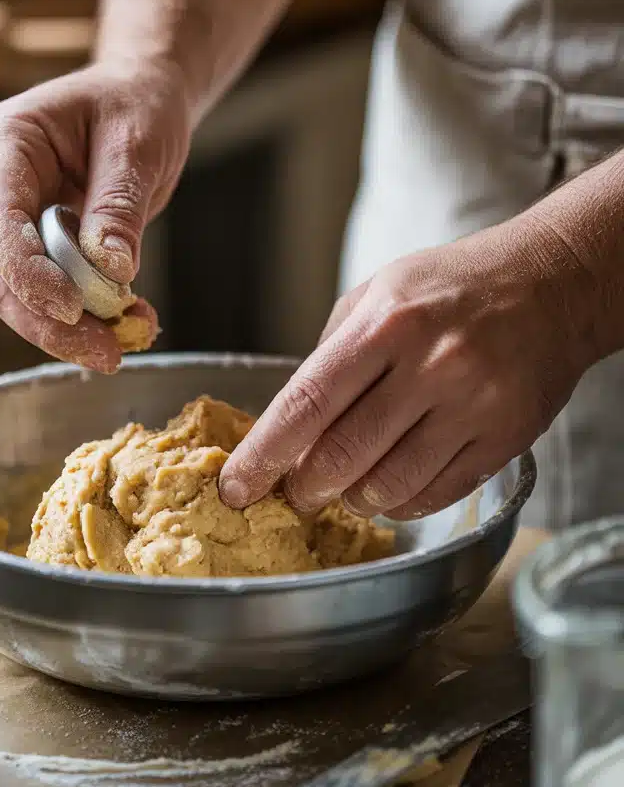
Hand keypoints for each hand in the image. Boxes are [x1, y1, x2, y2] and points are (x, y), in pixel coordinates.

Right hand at [0, 60, 189, 371]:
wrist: (141, 100)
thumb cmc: (136, 105)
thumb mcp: (138, 144)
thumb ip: (118, 206)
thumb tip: (110, 270)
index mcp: (8, 140)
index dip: (28, 273)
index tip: (72, 309)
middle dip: (47, 320)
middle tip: (105, 352)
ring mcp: (9, 218)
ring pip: (15, 295)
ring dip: (64, 331)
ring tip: (119, 347)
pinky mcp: (34, 248)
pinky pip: (45, 295)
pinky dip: (82, 321)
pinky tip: (123, 328)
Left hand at [220, 218, 594, 519]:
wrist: (553, 283)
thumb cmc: (451, 287)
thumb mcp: (378, 292)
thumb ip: (330, 353)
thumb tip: (286, 423)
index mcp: (386, 323)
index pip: (306, 403)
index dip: (263, 455)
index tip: (234, 488)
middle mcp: (430, 365)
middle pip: (341, 456)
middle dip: (304, 488)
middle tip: (295, 492)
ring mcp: (472, 405)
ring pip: (388, 487)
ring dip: (353, 499)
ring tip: (346, 486)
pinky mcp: (505, 438)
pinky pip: (435, 495)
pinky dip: (400, 503)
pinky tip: (391, 486)